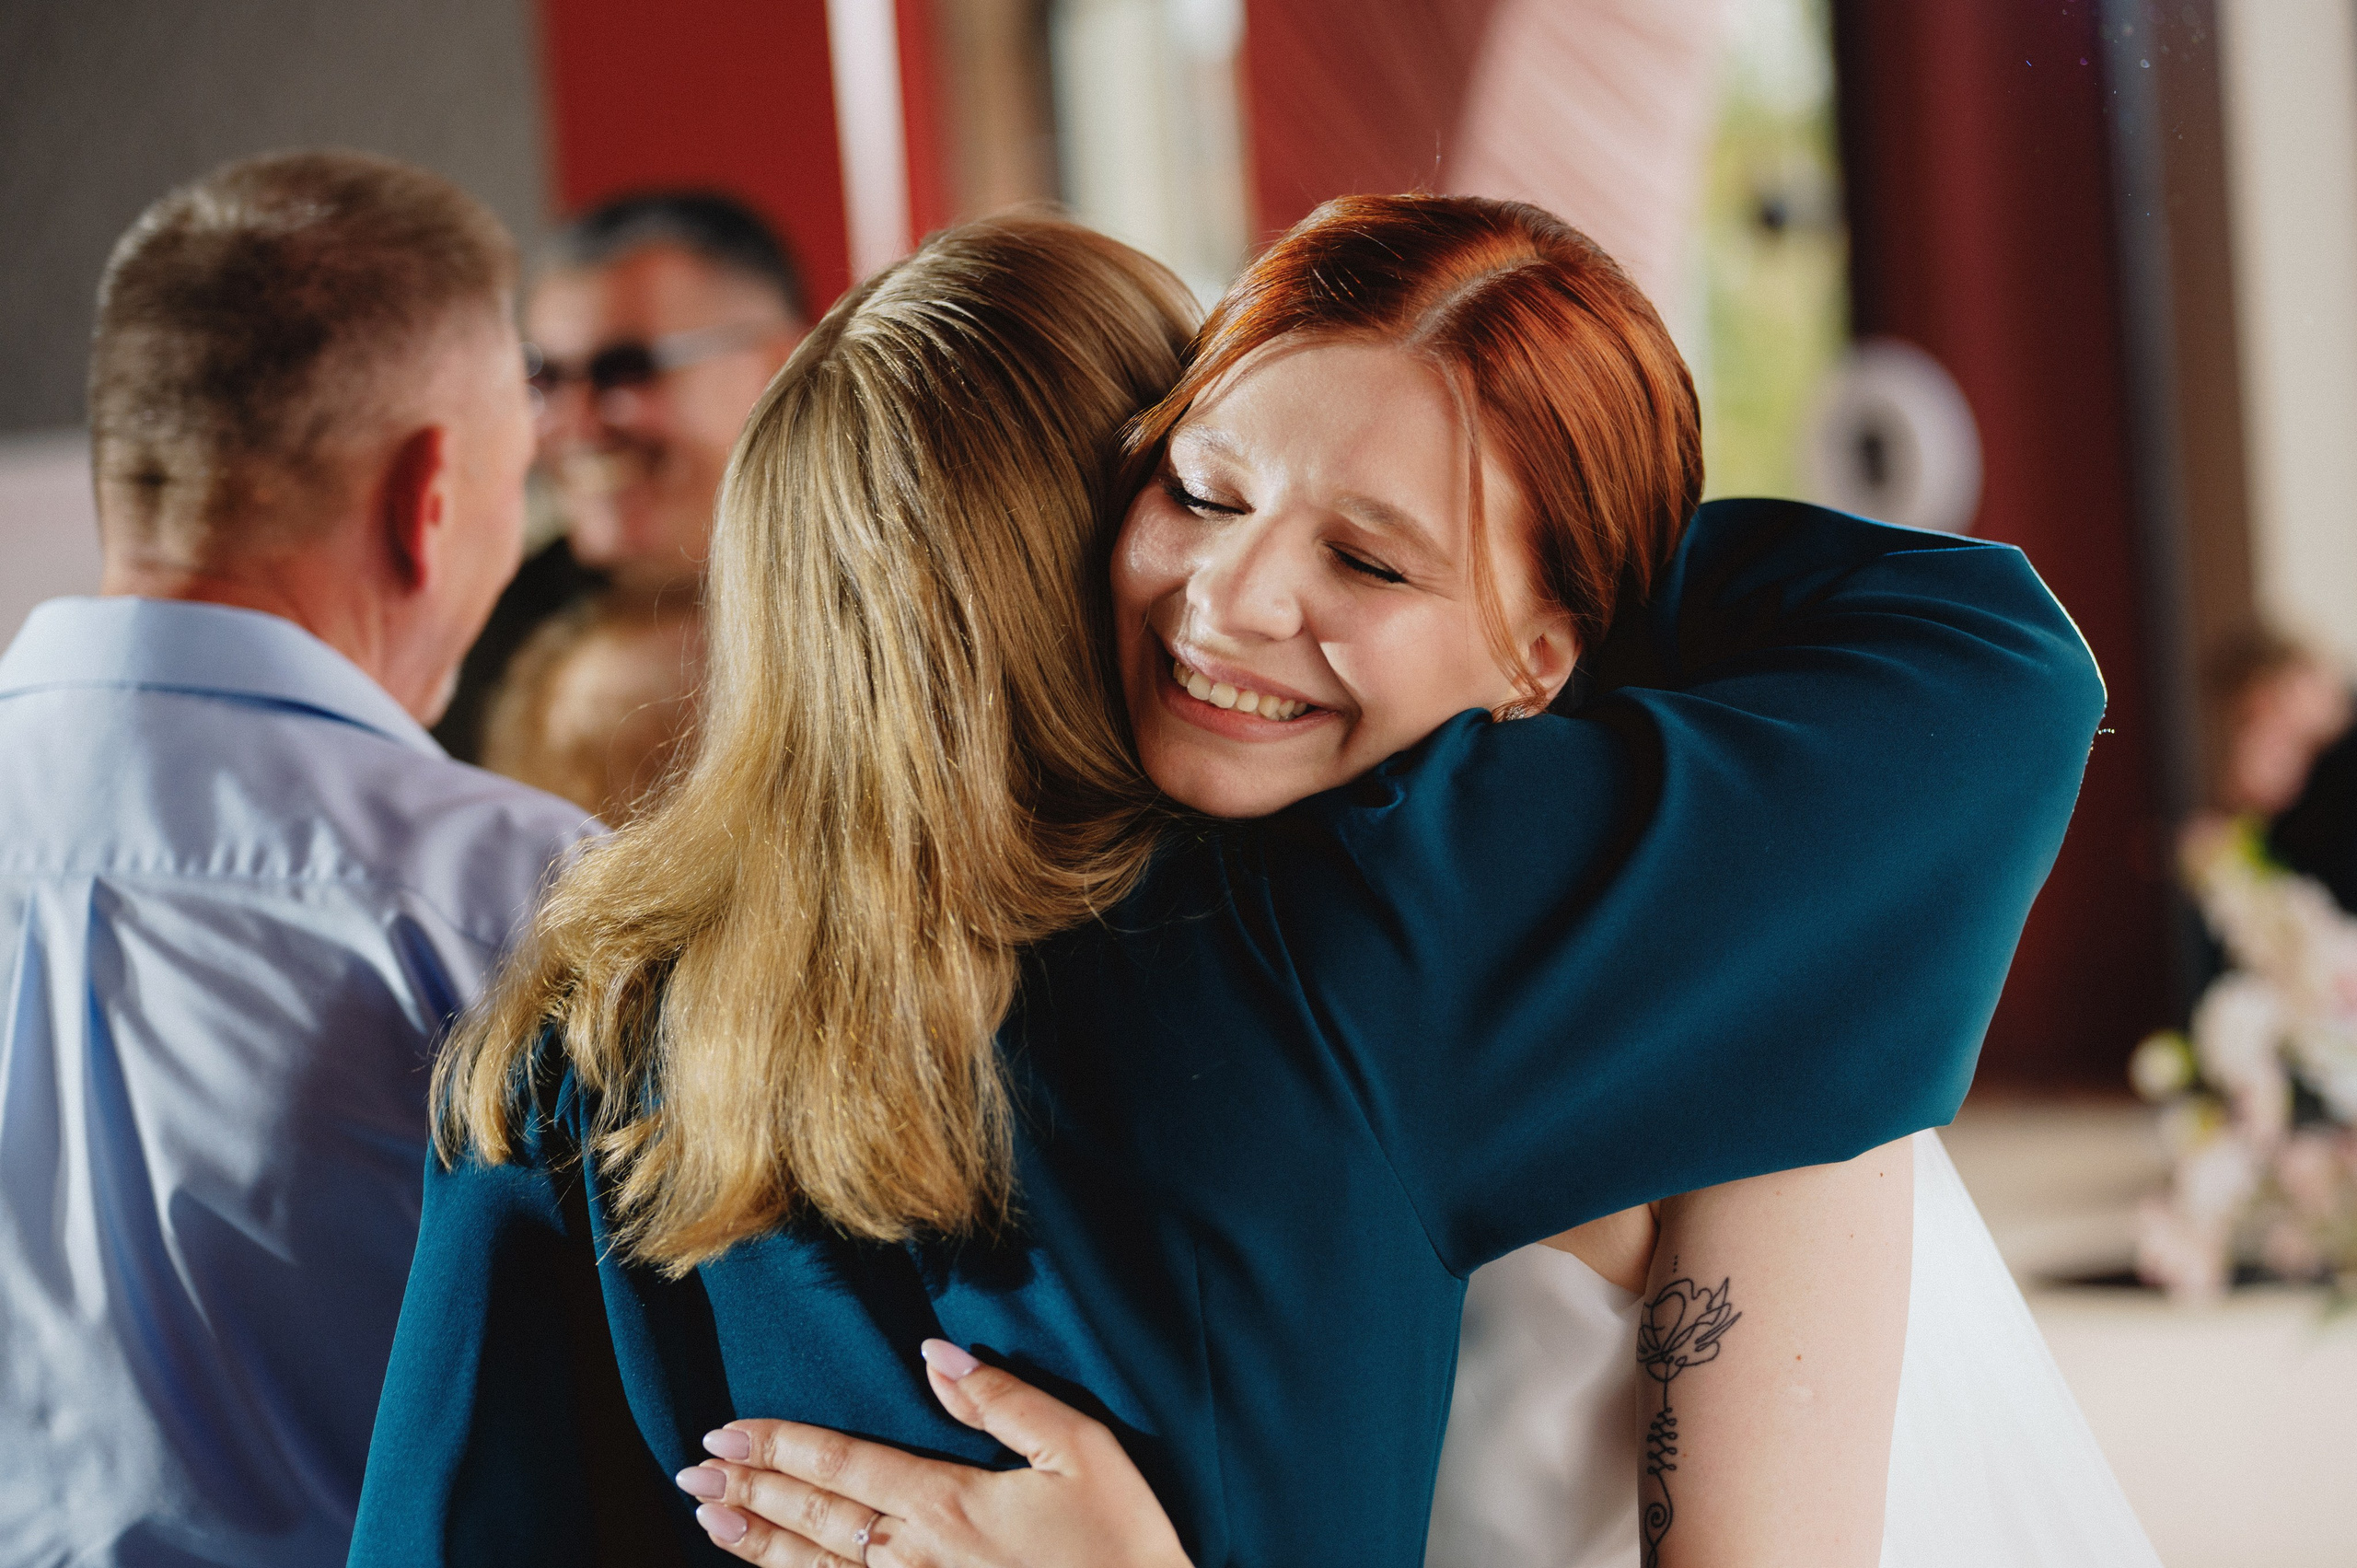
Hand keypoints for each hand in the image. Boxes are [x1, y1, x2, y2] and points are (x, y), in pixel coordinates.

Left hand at [675, 1339, 1192, 1567]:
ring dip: (759, 1546)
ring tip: (710, 1519)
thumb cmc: (1123, 1547)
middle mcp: (916, 1561)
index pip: (843, 1466)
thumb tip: (936, 1354)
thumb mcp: (1082, 1451)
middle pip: (815, 1520)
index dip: (781, 1446)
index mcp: (948, 1505)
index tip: (725, 1431)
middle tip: (694, 1471)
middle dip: (751, 1490)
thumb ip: (1004, 1402)